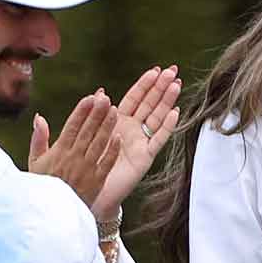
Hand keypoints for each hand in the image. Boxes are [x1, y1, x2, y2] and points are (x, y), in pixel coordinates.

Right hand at [29, 91, 121, 216]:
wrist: (51, 215)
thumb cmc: (41, 186)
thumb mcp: (34, 162)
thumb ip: (38, 139)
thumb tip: (40, 117)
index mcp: (59, 152)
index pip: (72, 126)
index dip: (82, 111)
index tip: (90, 97)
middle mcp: (74, 158)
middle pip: (88, 131)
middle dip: (97, 113)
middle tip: (106, 97)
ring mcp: (87, 170)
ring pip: (99, 144)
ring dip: (107, 127)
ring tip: (115, 111)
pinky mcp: (96, 181)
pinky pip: (106, 164)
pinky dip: (112, 151)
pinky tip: (119, 138)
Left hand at [93, 66, 183, 219]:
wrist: (90, 192)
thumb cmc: (86, 165)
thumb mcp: (85, 135)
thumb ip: (91, 113)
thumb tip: (99, 91)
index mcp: (117, 121)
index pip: (134, 98)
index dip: (145, 84)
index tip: (156, 70)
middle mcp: (132, 129)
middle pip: (150, 104)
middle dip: (161, 87)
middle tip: (173, 70)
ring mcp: (140, 142)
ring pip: (157, 117)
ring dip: (167, 101)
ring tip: (177, 85)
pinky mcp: (145, 157)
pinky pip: (158, 139)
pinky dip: (167, 126)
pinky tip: (175, 112)